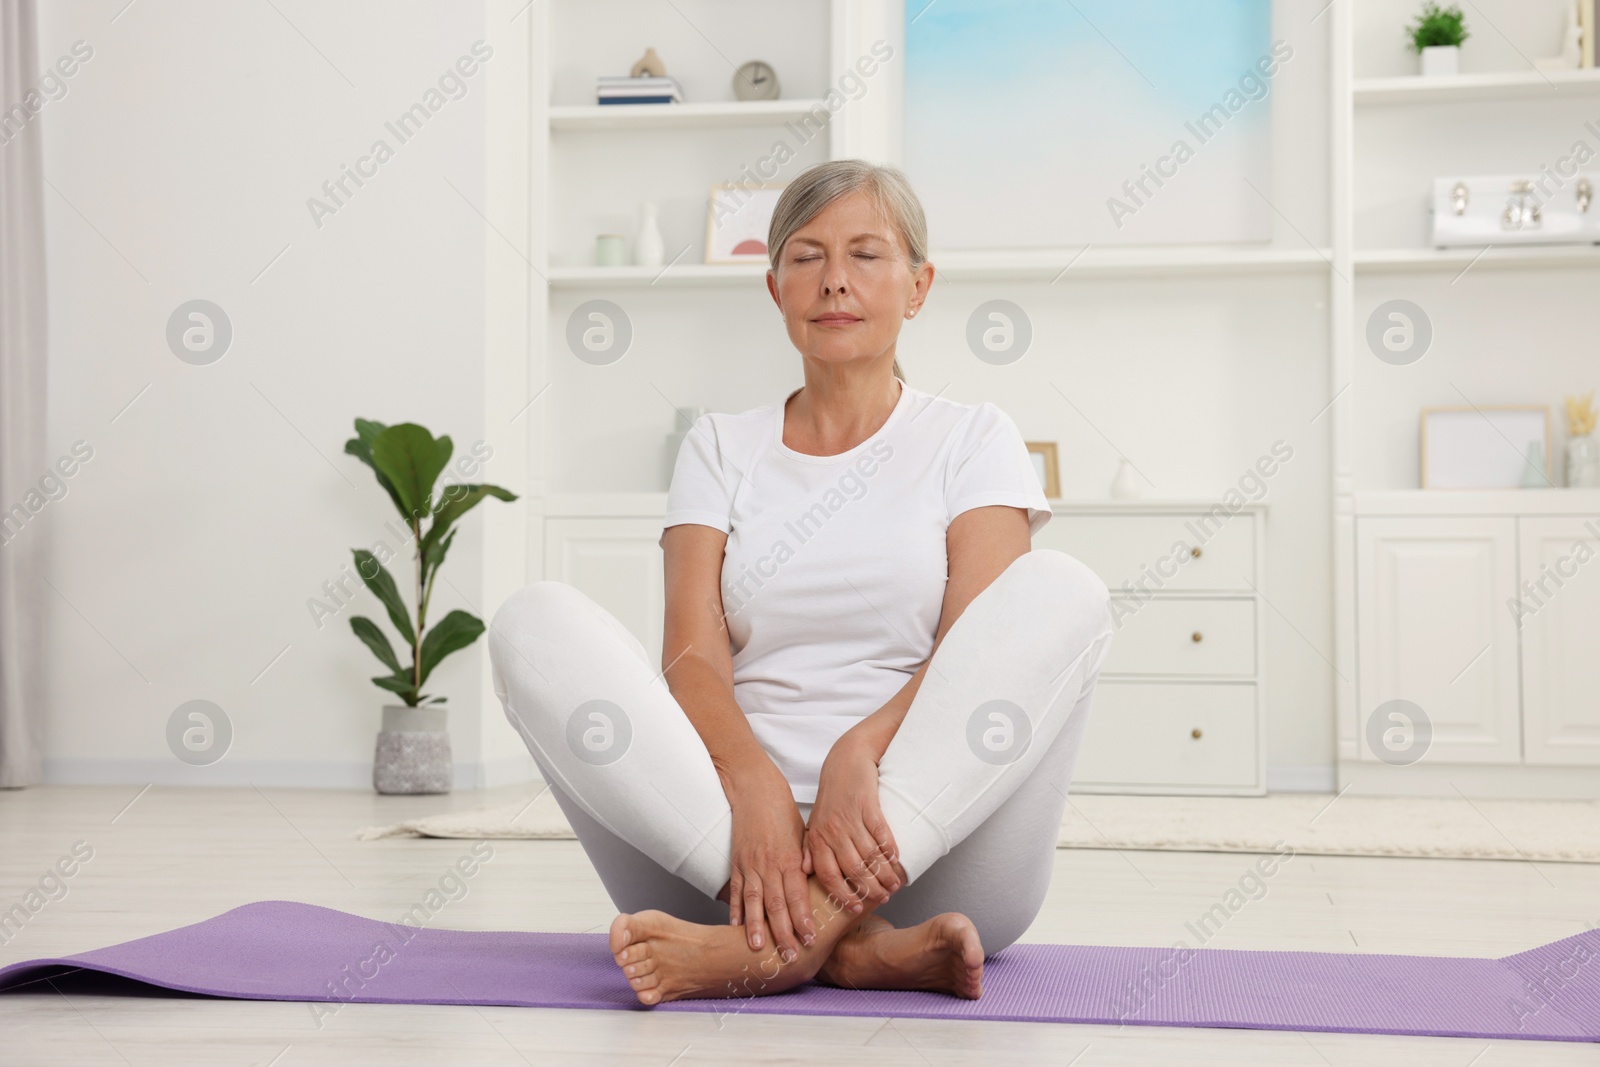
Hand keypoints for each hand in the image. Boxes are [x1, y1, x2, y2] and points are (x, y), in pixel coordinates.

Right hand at [722, 768, 815, 959]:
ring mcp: (751, 865)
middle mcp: (770, 865)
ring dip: (756, 927)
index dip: (803, 918)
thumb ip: (807, 862)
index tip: (811, 939)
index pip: (798, 895)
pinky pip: (737, 891)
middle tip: (789, 955)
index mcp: (790, 858)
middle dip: (783, 932)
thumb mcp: (803, 835)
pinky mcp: (737, 863)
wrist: (755, 791)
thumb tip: (822, 884)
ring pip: (754, 902)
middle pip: (777, 905)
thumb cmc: (783, 812)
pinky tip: (736, 928)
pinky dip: (736, 910)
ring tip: (758, 948)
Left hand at [806, 731, 900, 913]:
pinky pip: (882, 835)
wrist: (846, 760)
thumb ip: (810, 848)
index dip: (843, 895)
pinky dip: (891, 851)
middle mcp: (832, 831)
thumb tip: (805, 872)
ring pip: (870, 856)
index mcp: (817, 838)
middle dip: (871, 890)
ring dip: (885, 874)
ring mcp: (851, 818)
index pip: (829, 876)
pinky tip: (897, 861)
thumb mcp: (815, 822)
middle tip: (884, 898)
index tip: (857, 908)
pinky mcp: (868, 806)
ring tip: (894, 884)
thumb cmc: (832, 795)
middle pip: (854, 870)